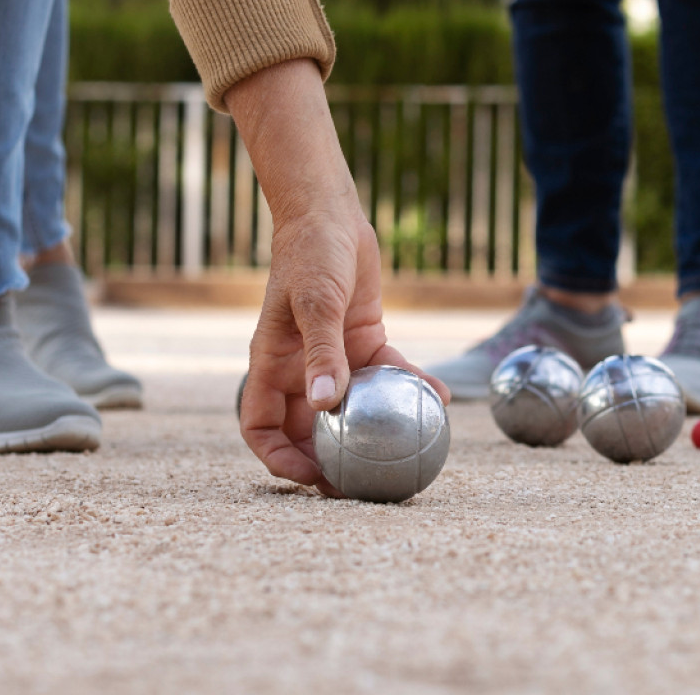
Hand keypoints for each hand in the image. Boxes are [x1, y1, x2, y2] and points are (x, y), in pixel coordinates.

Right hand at [226, 60, 448, 490]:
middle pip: (309, 430)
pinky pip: (386, 375)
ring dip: (374, 431)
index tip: (308, 480)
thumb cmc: (311, 255)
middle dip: (331, 460)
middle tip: (363, 484)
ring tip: (405, 456)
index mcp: (271, 366)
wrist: (331, 215)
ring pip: (352, 409)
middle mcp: (299, 369)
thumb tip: (324, 406)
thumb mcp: (316, 303)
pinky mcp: (363, 343)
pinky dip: (408, 386)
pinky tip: (439, 398)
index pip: (261, 428)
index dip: (278, 460)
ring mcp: (332, 358)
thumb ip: (321, 353)